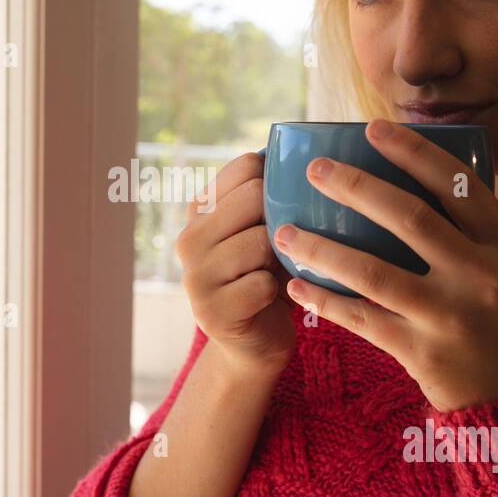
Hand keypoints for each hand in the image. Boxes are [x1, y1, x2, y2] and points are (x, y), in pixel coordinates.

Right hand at [176, 151, 296, 377]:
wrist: (256, 344)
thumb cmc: (270, 277)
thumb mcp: (266, 229)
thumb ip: (272, 195)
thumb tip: (308, 152)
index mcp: (200, 210)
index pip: (246, 166)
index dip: (279, 184)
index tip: (286, 209)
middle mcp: (189, 239)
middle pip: (254, 197)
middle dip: (282, 221)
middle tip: (284, 247)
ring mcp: (195, 276)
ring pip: (260, 242)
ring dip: (282, 259)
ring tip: (278, 272)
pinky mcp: (211, 312)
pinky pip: (263, 285)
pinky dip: (280, 293)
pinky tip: (272, 300)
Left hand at [272, 119, 497, 411]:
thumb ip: (466, 227)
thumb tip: (407, 173)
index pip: (456, 184)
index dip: (413, 153)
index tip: (373, 129)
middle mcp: (480, 274)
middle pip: (409, 218)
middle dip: (355, 187)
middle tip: (315, 170)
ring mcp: (449, 315)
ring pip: (373, 272)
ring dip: (323, 248)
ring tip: (285, 231)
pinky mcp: (422, 352)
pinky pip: (362, 319)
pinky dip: (325, 300)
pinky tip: (296, 284)